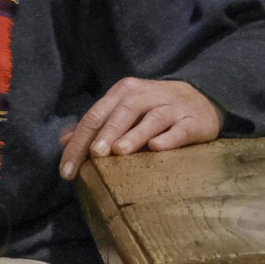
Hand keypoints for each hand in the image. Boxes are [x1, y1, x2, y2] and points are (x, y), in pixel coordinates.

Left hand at [57, 77, 224, 177]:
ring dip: (135, 134)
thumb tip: (63, 140)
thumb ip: (95, 126)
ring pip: (152, 118)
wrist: (201, 99)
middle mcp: (146, 96)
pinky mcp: (193, 121)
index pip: (96, 116)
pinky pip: (180, 130)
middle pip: (122, 113)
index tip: (67, 170)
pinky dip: (169, 138)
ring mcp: (171, 107)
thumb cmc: (153, 109)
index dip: (79, 141)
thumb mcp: (123, 112)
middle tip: (94, 154)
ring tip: (119, 151)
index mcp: (124, 93)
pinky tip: (157, 148)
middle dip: (106, 134)